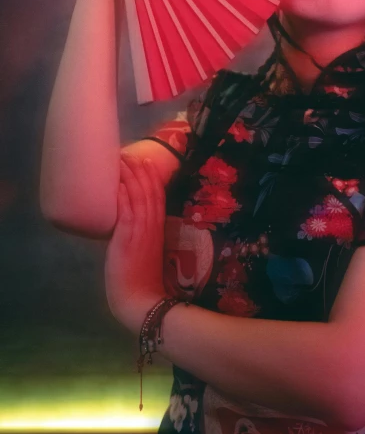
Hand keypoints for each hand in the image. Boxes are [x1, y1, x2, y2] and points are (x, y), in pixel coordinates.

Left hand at [105, 154, 166, 332]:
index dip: (152, 177)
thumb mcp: (147, 252)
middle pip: (149, 190)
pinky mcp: (127, 236)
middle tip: (130, 154)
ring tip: (121, 160)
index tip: (145, 161)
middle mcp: (152, 225)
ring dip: (129, 176)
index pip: (158, 196)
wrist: (142, 301)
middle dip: (140, 170)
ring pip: (138, 195)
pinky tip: (116, 182)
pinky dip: (122, 193)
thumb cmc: (143, 281)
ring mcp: (141, 229)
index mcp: (159, 228)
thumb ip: (142, 236)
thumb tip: (128, 224)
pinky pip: (125, 209)